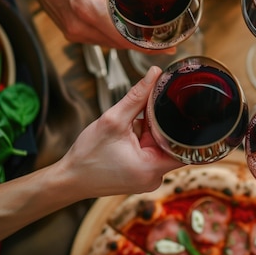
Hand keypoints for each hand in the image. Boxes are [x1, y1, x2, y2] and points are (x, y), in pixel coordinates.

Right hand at [20, 0, 174, 53]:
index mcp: (90, 8)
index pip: (127, 37)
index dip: (150, 45)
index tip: (167, 47)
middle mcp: (81, 25)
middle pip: (121, 44)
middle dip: (143, 45)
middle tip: (164, 44)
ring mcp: (74, 32)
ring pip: (110, 44)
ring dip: (128, 42)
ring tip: (146, 38)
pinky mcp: (70, 33)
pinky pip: (98, 41)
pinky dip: (112, 37)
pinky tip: (122, 31)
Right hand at [56, 66, 183, 197]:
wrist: (69, 179)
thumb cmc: (87, 156)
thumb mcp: (112, 120)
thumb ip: (136, 96)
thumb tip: (154, 75)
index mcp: (152, 168)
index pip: (186, 148)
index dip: (185, 129)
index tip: (183, 112)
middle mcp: (154, 178)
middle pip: (173, 145)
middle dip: (161, 128)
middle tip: (144, 117)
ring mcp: (148, 179)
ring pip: (161, 148)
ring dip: (150, 135)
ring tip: (132, 129)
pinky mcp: (141, 176)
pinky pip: (151, 154)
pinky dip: (143, 142)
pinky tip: (129, 137)